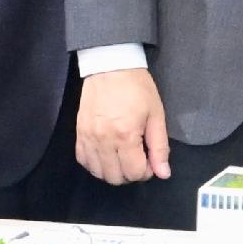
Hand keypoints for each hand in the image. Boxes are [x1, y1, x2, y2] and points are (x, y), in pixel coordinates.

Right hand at [77, 67, 168, 186]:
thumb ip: (159, 147)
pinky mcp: (79, 133)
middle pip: (115, 177)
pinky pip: (83, 160)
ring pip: (98, 172)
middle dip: (130, 174)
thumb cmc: (137, 88)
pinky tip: (106, 155)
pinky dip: (95, 164)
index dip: (147, 171)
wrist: (110, 66)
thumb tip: (163, 173)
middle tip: (137, 159)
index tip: (150, 159)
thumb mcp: (156, 115)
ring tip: (122, 157)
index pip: (135, 173)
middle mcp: (104, 140)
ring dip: (113, 171)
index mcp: (126, 135)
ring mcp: (88, 137)